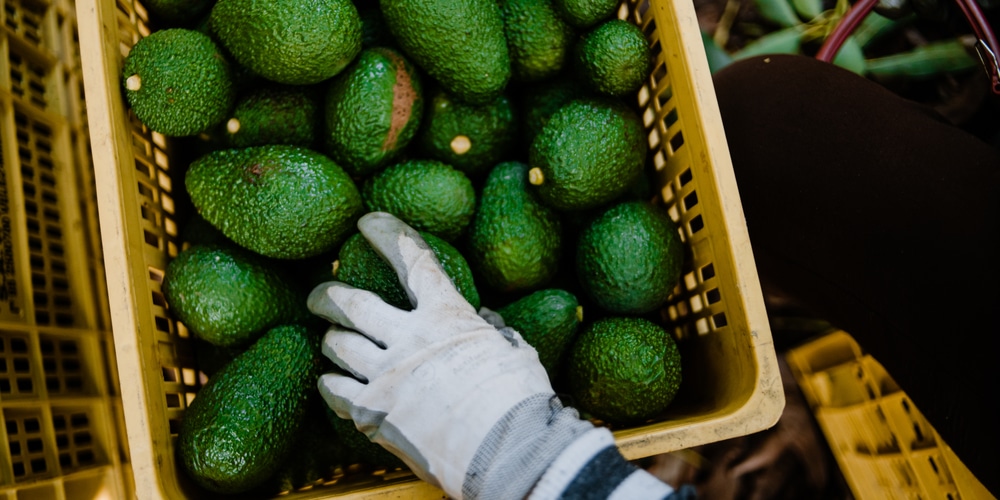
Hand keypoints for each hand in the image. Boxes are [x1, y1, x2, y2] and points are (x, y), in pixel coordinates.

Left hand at [308, 212, 590, 498]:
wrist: (507, 452)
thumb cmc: (520, 401)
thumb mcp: (515, 353)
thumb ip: (492, 333)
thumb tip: (485, 323)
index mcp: (447, 316)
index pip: (412, 260)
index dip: (387, 234)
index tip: (368, 221)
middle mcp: (409, 339)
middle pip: (352, 304)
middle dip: (329, 294)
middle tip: (320, 293)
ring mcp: (387, 376)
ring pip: (337, 345)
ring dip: (331, 339)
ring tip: (330, 340)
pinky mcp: (373, 413)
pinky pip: (334, 390)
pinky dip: (329, 382)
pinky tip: (329, 381)